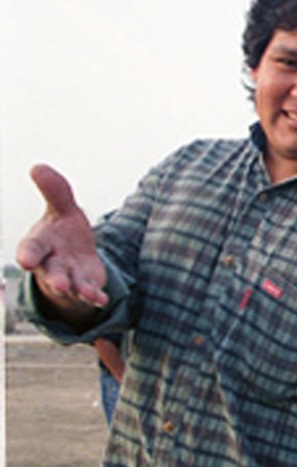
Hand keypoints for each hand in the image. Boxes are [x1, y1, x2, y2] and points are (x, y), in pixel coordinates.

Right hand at [16, 165, 106, 310]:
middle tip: (59, 284)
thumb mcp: (63, 209)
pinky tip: (100, 300)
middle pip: (51, 272)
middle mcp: (50, 264)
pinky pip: (88, 294)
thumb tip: (37, 166)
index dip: (28, 254)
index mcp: (40, 243)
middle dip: (55, 278)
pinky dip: (94, 297)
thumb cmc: (63, 230)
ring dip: (76, 289)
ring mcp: (68, 278)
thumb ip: (55, 191)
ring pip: (69, 286)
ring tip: (84, 292)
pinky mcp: (85, 286)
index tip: (26, 261)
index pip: (31, 248)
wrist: (74, 256)